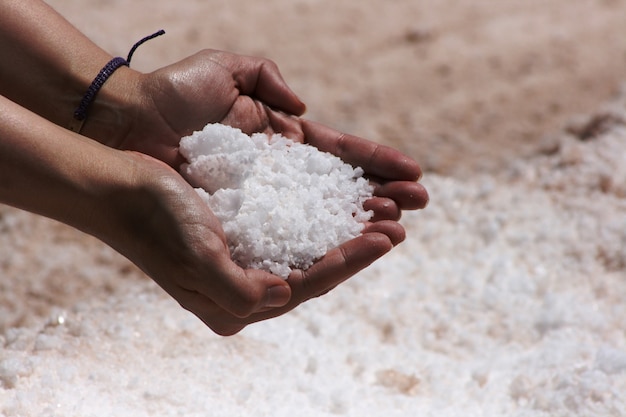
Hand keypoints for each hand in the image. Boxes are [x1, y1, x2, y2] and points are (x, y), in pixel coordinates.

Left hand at [110, 49, 427, 215]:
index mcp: (283, 141)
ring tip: (396, 229)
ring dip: (361, 224)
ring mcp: (262, 203)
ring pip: (321, 218)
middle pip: (340, 190)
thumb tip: (303, 110)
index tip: (414, 172)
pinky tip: (348, 249)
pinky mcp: (241, 224)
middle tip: (418, 204)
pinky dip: (318, 243)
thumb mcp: (228, 71)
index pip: (339, 155)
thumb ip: (268, 78)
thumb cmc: (175, 94)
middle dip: (381, 196)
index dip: (376, 163)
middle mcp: (279, 177)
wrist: (131, 124)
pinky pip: (285, 236)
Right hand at [113, 152, 420, 335]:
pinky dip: (321, 218)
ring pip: (310, 250)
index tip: (387, 238)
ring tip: (382, 214)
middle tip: (399, 226)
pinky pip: (293, 230)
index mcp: (236, 304)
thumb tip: (285, 293)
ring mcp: (246, 263)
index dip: (350, 262)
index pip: (308, 285)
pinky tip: (342, 205)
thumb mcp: (194, 258)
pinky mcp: (244, 237)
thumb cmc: (153, 221)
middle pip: (316, 270)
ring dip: (345, 233)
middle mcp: (245, 289)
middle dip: (358, 248)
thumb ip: (239, 290)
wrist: (119, 189)